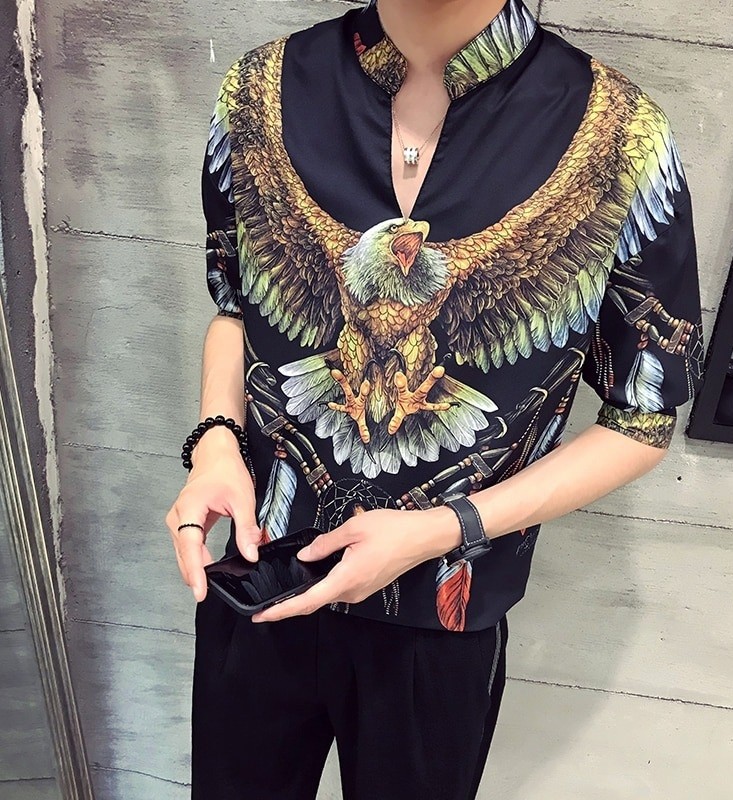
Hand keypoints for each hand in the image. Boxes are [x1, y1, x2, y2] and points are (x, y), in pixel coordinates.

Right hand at [165, 428, 261, 601]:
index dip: (195, 571)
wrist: (215, 452)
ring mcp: (178, 520)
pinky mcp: (184, 522)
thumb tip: (251, 554)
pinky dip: (196, 559)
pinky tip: (206, 571)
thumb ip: (247, 527)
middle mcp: (178, 516)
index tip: (200, 590)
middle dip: (193, 575)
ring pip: (184, 552)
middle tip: (205, 595)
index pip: (190, 547)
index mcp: (189, 509)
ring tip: (206, 586)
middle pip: (183, 553)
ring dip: (194, 569)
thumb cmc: (225, 469)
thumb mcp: (243, 498)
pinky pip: (187, 546)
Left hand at [251, 506, 455, 621]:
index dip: (282, 610)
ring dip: (307, 595)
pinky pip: (339, 589)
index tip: (262, 616)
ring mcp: (362, 591)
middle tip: (267, 605)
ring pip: (327, 596)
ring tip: (286, 590)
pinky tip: (314, 577)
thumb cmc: (394, 530)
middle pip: (315, 603)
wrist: (424, 536)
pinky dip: (322, 587)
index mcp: (346, 578)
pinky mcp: (368, 585)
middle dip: (290, 606)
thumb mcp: (353, 528)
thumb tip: (306, 555)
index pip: (307, 601)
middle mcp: (353, 591)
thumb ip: (325, 543)